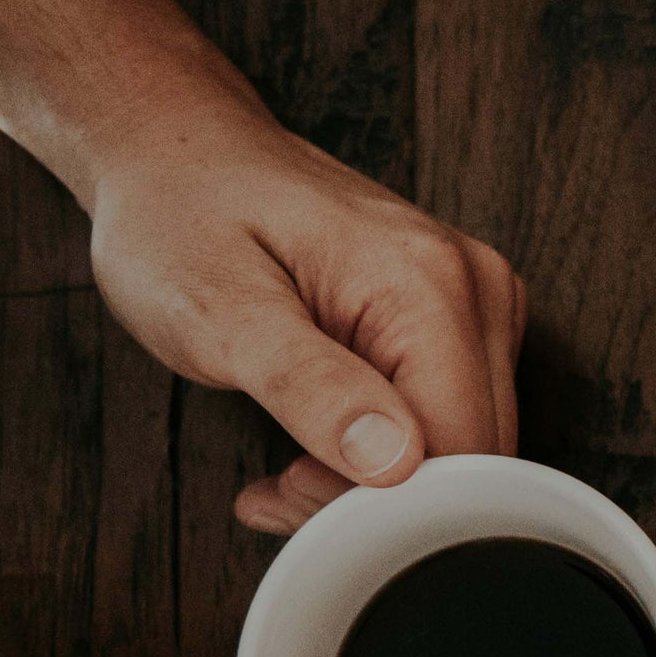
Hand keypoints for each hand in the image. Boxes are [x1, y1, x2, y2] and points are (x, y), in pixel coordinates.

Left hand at [84, 96, 526, 533]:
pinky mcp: (462, 317)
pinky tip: (322, 439)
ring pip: (467, 447)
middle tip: (281, 486)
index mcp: (428, 284)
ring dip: (380, 483)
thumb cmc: (182, 219)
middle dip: (379, 499)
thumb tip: (393, 462)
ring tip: (290, 463)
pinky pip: (453, 418)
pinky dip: (389, 453)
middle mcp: (475, 287)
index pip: (459, 450)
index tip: (290, 491)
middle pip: (475, 454)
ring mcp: (477, 300)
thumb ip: (308, 385)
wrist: (178, 154)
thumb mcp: (218, 309)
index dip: (382, 502)